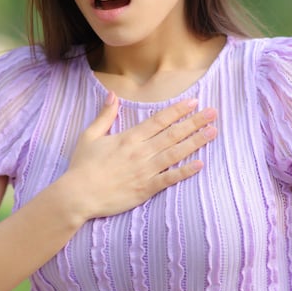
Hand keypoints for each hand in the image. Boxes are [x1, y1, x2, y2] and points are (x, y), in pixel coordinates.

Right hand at [62, 92, 216, 221]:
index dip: (178, 110)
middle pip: (173, 134)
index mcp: (129, 137)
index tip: (194, 102)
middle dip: (195, 122)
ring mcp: (145, 170)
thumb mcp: (90, 135)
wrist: (78, 195)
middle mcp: (140, 151)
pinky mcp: (146, 189)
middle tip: (213, 113)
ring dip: (196, 142)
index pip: (159, 120)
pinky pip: (170, 179)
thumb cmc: (82, 166)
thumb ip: (105, 115)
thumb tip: (113, 95)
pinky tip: (200, 164)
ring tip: (213, 132)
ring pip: (176, 153)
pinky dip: (185, 171)